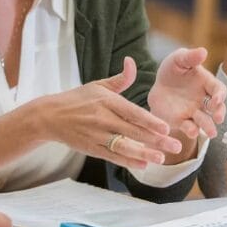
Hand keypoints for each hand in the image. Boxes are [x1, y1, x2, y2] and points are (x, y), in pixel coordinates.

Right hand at [31, 57, 182, 170]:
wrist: (50, 116)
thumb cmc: (77, 99)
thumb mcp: (98, 85)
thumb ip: (120, 78)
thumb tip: (132, 62)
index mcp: (106, 101)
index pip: (132, 112)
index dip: (150, 121)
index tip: (166, 128)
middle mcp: (102, 118)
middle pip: (133, 131)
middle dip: (156, 139)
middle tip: (176, 145)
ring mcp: (96, 135)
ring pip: (123, 146)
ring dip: (144, 153)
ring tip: (161, 158)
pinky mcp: (91, 148)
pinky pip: (112, 156)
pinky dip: (127, 161)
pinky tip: (143, 164)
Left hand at [147, 47, 226, 141]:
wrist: (157, 86)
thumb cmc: (173, 70)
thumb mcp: (178, 59)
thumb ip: (190, 57)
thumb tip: (203, 51)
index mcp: (206, 83)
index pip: (218, 90)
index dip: (220, 95)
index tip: (217, 99)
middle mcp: (203, 100)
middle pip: (217, 108)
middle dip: (219, 113)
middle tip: (219, 118)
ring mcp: (194, 112)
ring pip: (205, 121)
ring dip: (209, 127)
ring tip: (211, 133)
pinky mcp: (182, 121)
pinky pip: (189, 128)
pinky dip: (192, 131)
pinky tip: (192, 132)